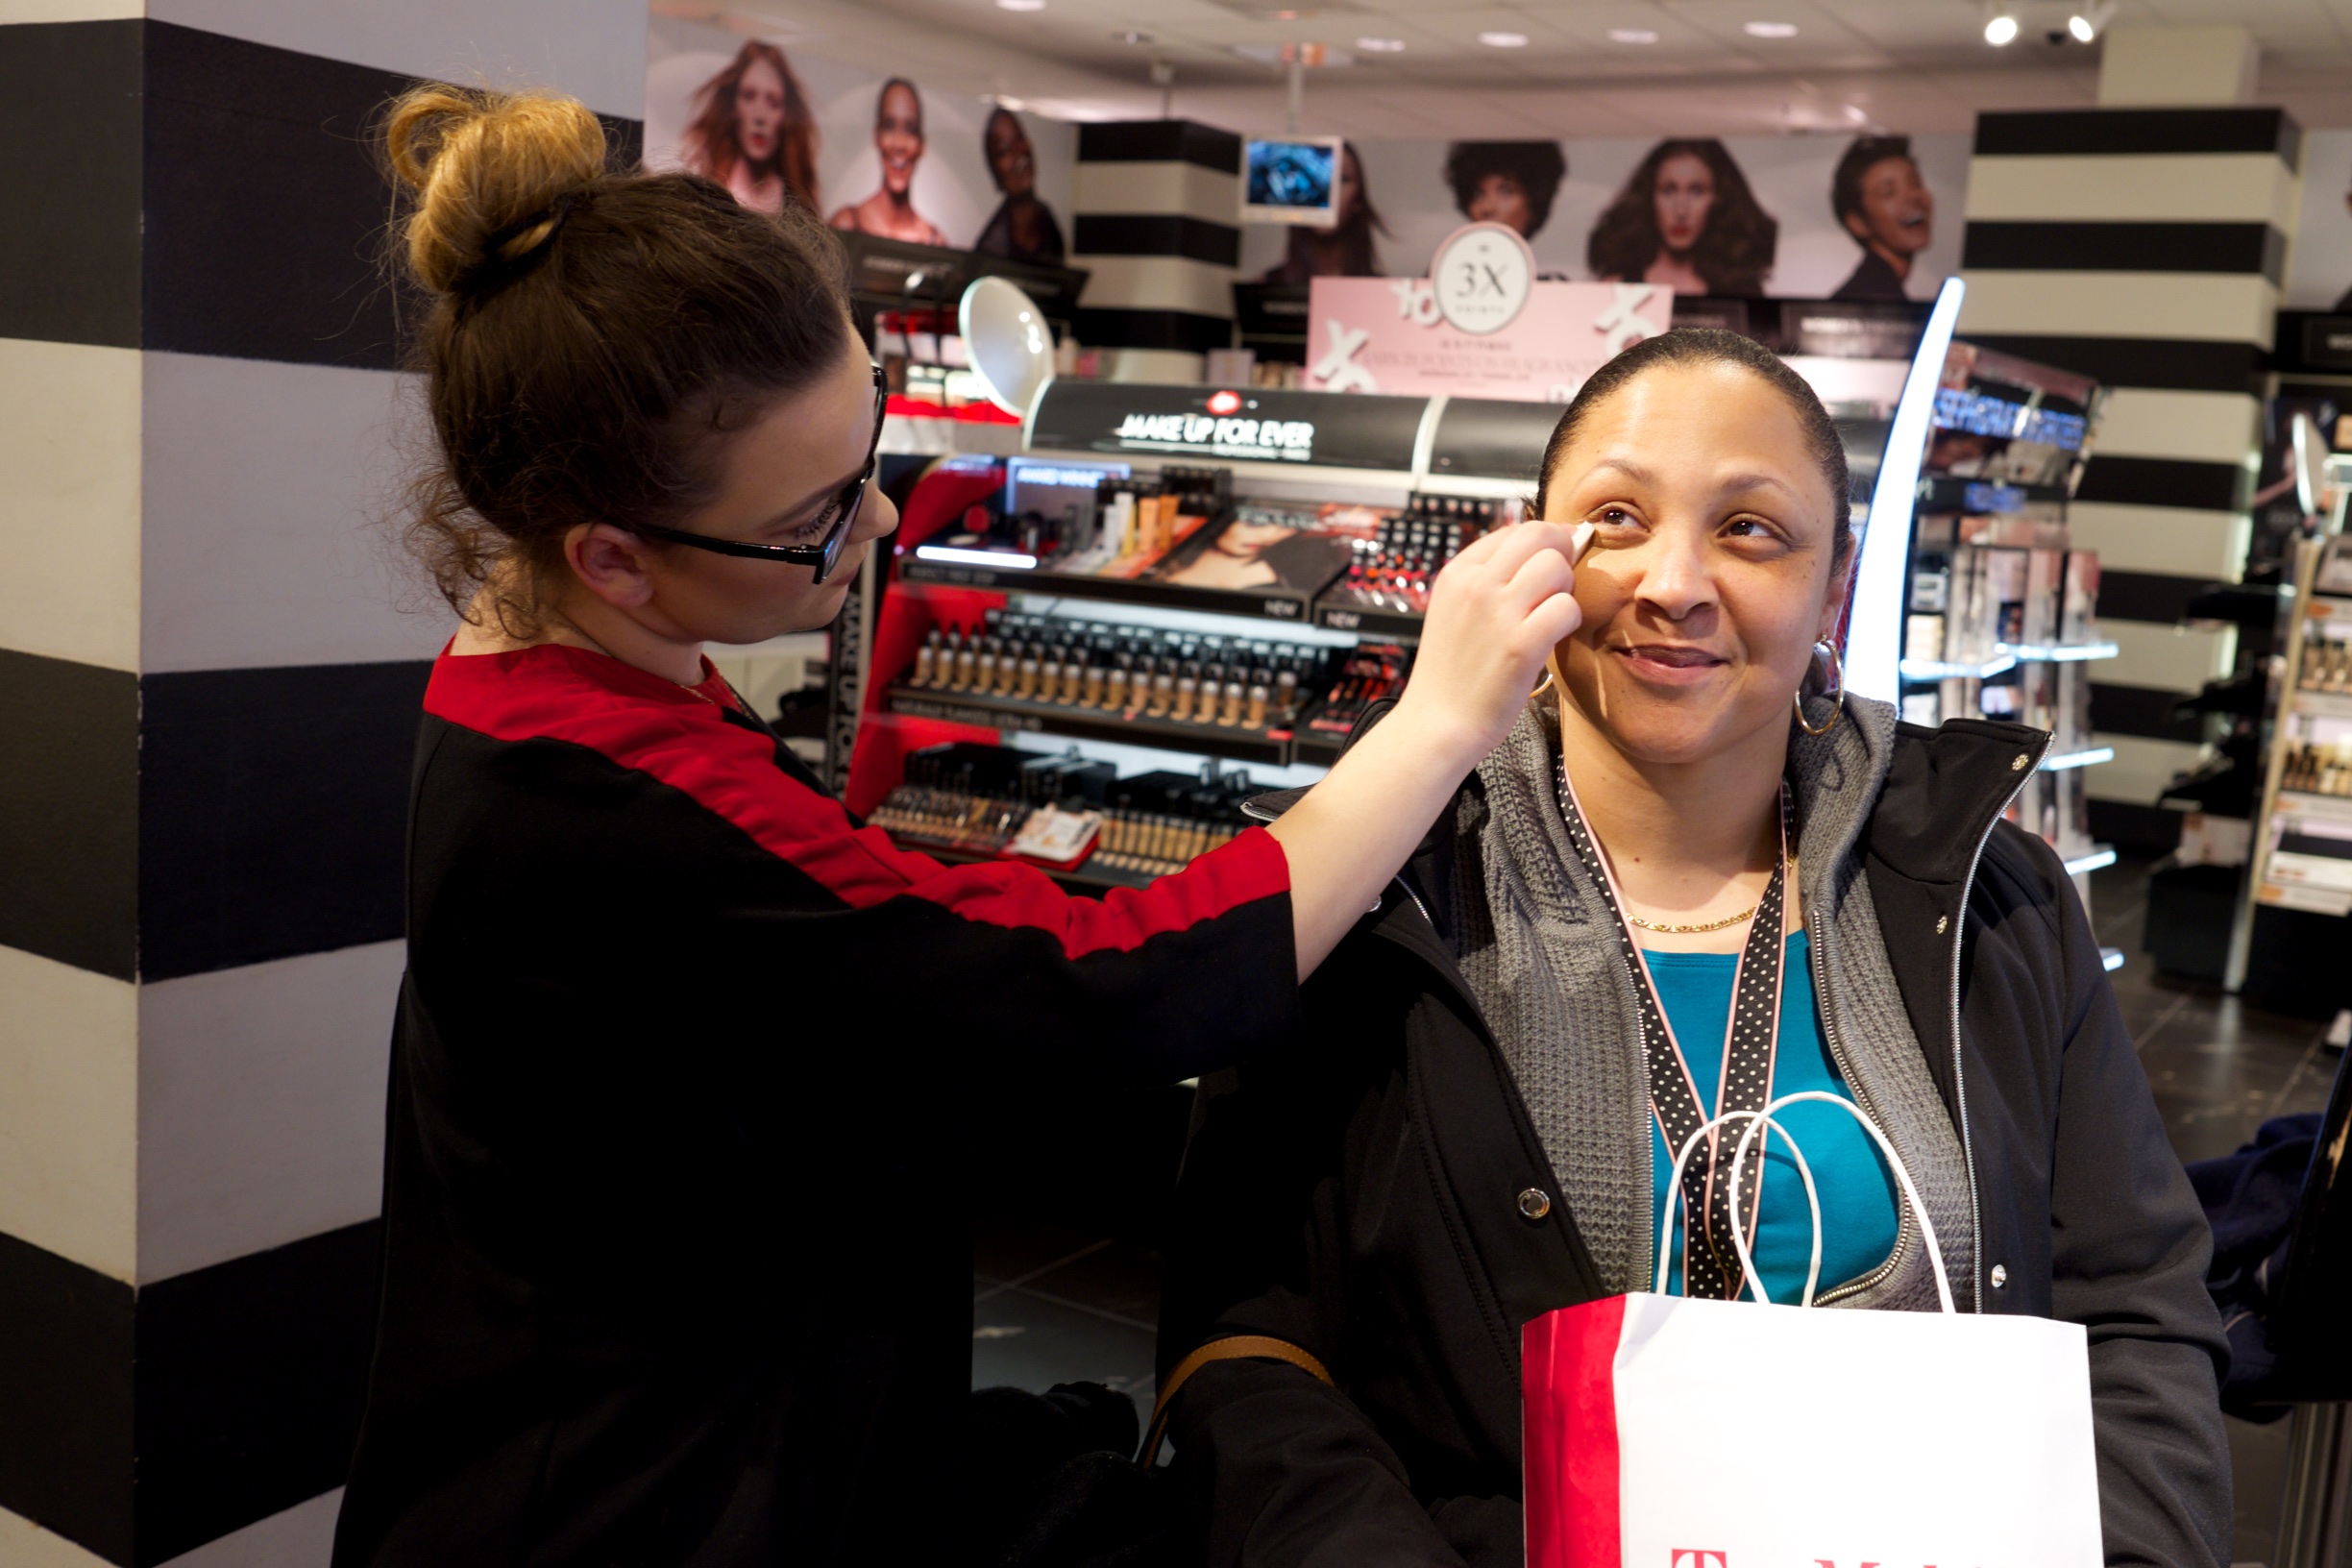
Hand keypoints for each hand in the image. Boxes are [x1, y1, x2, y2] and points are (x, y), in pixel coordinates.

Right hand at [1389, 520, 1587, 770]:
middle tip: (1557, 586)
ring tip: (1550, 614)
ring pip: (1557, 567)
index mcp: (1458, 573)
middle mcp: (1476, 585)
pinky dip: (1569, 621)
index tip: (1555, 557)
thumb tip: (1541, 548)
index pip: (1515, 531)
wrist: (1437, 723)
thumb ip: (1486, 578)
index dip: (1544, 541)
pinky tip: (1553, 637)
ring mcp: (1498, 613)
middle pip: (1540, 537)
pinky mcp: (1521, 645)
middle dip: (1560, 556)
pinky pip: (1567, 607)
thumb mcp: (1454, 609)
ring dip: (1565, 589)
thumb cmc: (1452, 672)